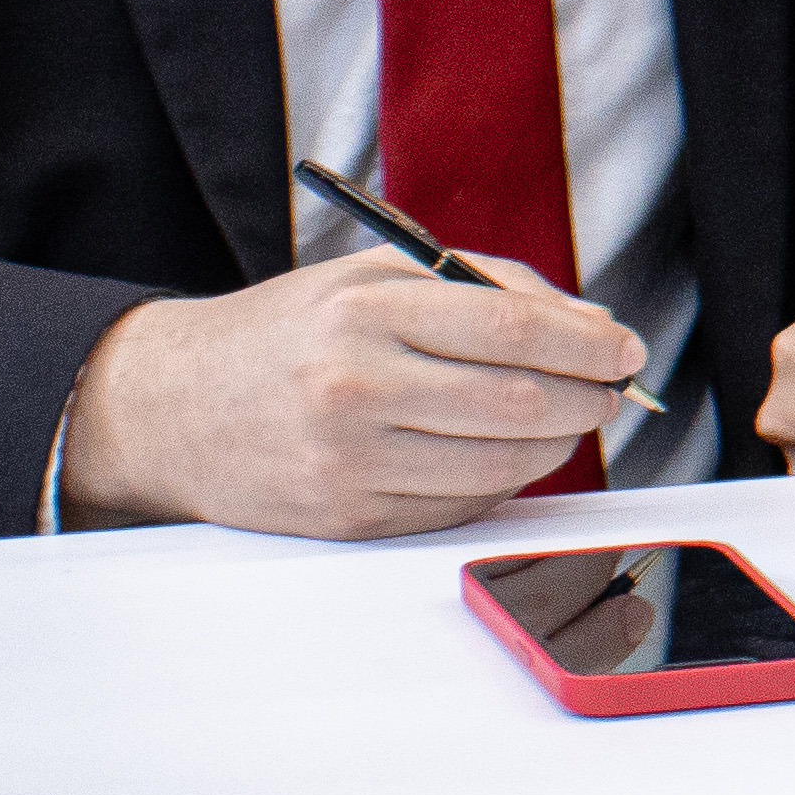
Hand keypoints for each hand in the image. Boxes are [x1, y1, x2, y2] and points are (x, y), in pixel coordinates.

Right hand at [59, 247, 643, 537]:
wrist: (170, 407)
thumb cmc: (290, 332)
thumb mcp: (371, 276)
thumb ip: (484, 285)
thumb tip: (590, 322)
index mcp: (365, 310)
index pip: (514, 329)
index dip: (590, 343)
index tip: (625, 349)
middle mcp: (355, 386)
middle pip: (521, 403)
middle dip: (588, 398)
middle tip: (610, 389)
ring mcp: (350, 461)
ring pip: (503, 465)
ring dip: (557, 446)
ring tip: (564, 420)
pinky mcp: (349, 518)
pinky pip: (462, 506)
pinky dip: (502, 481)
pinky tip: (499, 453)